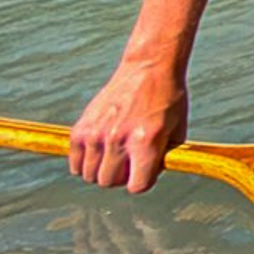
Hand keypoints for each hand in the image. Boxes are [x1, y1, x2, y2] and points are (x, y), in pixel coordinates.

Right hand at [70, 61, 189, 193]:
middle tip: (131, 161)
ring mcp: (96, 133)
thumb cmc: (168, 99)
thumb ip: (164, 159)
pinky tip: (101, 150)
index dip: (143, 182)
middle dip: (122, 177)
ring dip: (103, 170)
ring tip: (116, 154)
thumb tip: (149, 179)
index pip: (137, 186)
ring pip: (90, 175)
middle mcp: (118, 139)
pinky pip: (75, 163)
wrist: (149, 67)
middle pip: (109, 182)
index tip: (146, 171)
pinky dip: (86, 162)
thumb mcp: (178, 130)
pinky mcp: (81, 128)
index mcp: (145, 141)